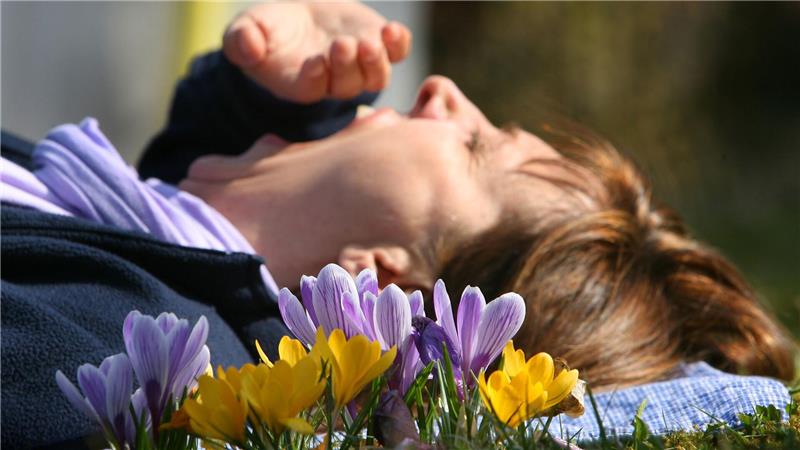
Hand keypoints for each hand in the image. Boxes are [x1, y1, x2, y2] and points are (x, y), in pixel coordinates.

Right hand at [223, 2, 411, 103]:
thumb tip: (247, 47)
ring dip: (375, 61)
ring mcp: (360, 66)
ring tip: (371, 42)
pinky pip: (396, 53)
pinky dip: (398, 44)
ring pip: (374, 75)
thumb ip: (241, 42)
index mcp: (301, 85)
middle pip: (346, 85)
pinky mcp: (379, 46)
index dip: (315, 78)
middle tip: (341, 45)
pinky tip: (392, 31)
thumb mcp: (245, 31)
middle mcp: (334, 82)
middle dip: (345, 66)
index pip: (312, 89)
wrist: (298, 16)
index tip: (314, 61)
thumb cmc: (267, 30)